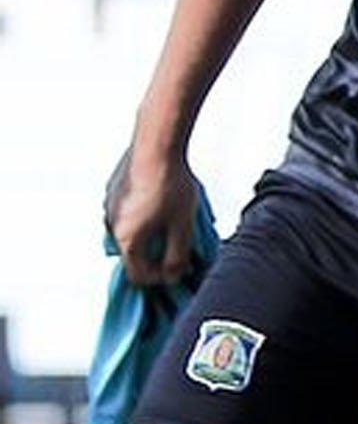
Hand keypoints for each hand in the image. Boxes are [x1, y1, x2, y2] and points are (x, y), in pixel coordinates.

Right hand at [103, 147, 199, 286]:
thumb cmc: (171, 185)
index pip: (138, 275)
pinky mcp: (112, 191)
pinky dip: (144, 216)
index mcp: (127, 239)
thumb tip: (173, 277)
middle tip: (181, 243)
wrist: (155, 145)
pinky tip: (163, 202)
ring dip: (151, 233)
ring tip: (175, 220)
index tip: (180, 268)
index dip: (161, 278)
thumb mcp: (183, 225)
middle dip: (158, 254)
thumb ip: (177, 255)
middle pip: (134, 253)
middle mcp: (111, 225)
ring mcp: (109, 206)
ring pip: (130, 231)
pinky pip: (127, 213)